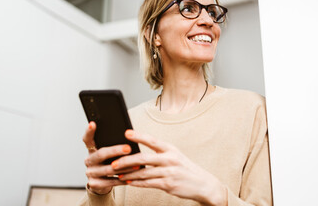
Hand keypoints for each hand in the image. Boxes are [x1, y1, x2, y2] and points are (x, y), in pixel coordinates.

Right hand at [82, 122, 138, 194]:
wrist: (102, 184)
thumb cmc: (109, 163)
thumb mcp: (109, 154)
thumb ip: (113, 145)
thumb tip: (130, 136)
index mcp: (91, 149)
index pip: (87, 138)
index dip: (89, 131)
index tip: (93, 123)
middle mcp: (88, 160)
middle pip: (101, 154)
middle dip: (115, 151)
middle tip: (128, 148)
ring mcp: (90, 172)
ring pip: (108, 169)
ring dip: (123, 167)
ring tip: (136, 165)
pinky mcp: (94, 184)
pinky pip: (110, 182)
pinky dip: (121, 180)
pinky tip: (130, 178)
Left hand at [111, 130, 226, 205]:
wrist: (203, 184)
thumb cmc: (186, 168)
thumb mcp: (175, 155)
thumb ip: (160, 153)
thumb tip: (139, 152)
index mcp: (170, 149)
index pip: (152, 140)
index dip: (139, 136)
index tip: (126, 133)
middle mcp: (170, 159)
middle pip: (144, 158)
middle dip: (127, 161)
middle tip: (114, 162)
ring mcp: (169, 172)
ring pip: (144, 173)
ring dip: (129, 174)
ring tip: (118, 174)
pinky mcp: (168, 184)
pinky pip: (149, 183)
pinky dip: (137, 183)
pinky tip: (129, 182)